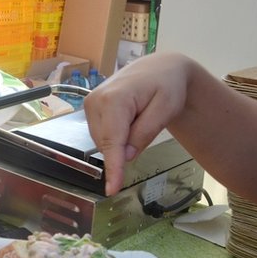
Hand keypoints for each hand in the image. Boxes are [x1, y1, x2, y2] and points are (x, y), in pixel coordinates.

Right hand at [83, 53, 190, 194]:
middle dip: (124, 148)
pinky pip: (101, 134)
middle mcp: (95, 101)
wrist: (158, 67)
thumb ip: (145, 132)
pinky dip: (116, 135)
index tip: (111, 189)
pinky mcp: (89, 107)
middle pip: (107, 143)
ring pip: (103, 141)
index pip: (112, 142)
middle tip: (149, 125)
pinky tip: (129, 120)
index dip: (113, 168)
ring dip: (120, 141)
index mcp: (114, 100)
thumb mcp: (166, 109)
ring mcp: (89, 104)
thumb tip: (125, 156)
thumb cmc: (167, 86)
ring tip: (139, 118)